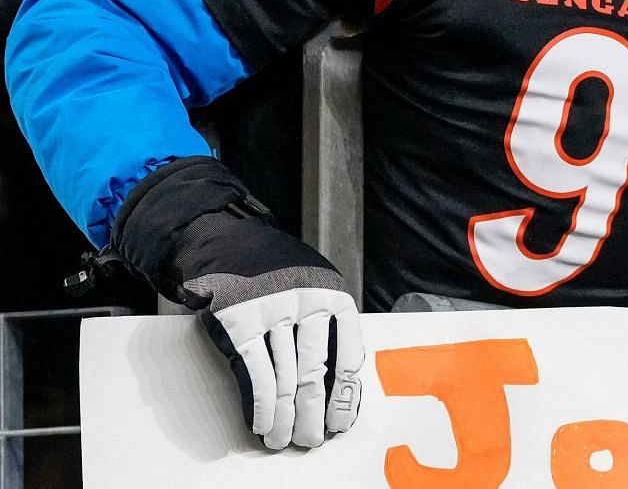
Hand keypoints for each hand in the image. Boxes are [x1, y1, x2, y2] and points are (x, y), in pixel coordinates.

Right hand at [111, 157, 363, 450]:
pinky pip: (254, 372)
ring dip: (285, 417)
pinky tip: (263, 423)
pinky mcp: (238, 321)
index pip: (347, 355)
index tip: (340, 423)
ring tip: (285, 439)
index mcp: (333, 296)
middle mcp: (306, 301)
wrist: (225, 242)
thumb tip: (338, 390)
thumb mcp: (314, 289)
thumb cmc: (275, 274)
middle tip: (312, 440)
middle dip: (314, 414)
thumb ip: (327, 329)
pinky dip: (260, 404)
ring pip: (284, 377)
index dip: (343, 396)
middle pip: (315, 372)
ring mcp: (270, 310)